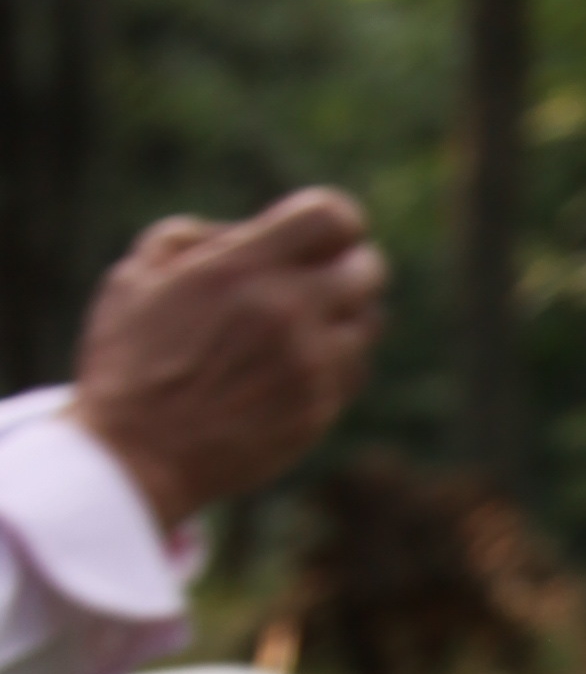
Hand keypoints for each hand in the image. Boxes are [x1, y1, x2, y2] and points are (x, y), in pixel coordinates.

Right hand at [73, 190, 388, 525]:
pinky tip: (304, 361)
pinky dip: (340, 358)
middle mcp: (288, 312)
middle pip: (367, 268)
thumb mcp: (139, 276)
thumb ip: (196, 238)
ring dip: (346, 314)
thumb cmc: (128, 361)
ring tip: (308, 321)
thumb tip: (248, 231)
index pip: (333, 217)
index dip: (337, 220)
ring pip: (369, 321)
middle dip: (348, 265)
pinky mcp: (320, 410)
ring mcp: (310, 365)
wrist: (136, 456)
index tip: (325, 234)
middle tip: (323, 275)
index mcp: (243, 268)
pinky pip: (356, 369)